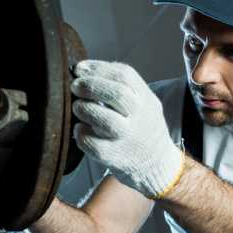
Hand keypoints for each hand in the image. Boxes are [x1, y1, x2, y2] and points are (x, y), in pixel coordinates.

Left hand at [71, 60, 183, 198]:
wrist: (157, 163)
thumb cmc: (142, 126)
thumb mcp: (144, 101)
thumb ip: (123, 85)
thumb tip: (85, 69)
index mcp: (146, 100)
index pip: (125, 75)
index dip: (98, 68)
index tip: (80, 68)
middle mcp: (140, 118)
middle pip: (117, 95)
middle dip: (91, 86)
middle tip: (75, 86)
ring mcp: (127, 139)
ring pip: (106, 121)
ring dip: (85, 109)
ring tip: (77, 107)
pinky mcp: (113, 157)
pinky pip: (92, 143)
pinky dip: (81, 132)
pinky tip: (80, 128)